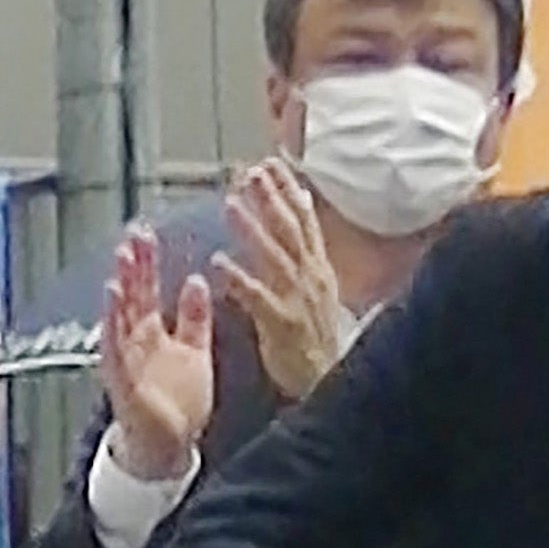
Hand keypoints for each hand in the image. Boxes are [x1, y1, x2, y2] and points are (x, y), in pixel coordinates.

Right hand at [99, 226, 214, 481]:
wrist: (170, 446)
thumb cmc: (178, 402)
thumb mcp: (194, 350)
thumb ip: (194, 317)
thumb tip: (196, 280)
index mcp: (154, 332)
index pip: (148, 288)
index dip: (148, 260)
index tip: (149, 231)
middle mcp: (136, 341)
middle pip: (132, 295)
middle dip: (132, 264)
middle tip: (133, 232)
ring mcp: (127, 359)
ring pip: (120, 316)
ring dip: (120, 287)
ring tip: (123, 259)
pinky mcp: (123, 380)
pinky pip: (115, 348)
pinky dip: (112, 324)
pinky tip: (112, 300)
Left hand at [220, 160, 352, 401]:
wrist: (329, 384)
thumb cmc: (317, 339)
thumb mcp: (320, 289)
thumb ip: (306, 251)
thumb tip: (301, 211)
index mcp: (318, 269)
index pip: (304, 221)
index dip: (288, 191)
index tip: (271, 163)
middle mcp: (311, 279)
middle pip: (289, 230)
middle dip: (271, 199)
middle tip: (251, 171)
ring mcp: (298, 300)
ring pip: (274, 257)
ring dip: (252, 229)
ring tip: (230, 203)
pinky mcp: (282, 325)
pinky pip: (258, 298)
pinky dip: (239, 279)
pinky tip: (219, 263)